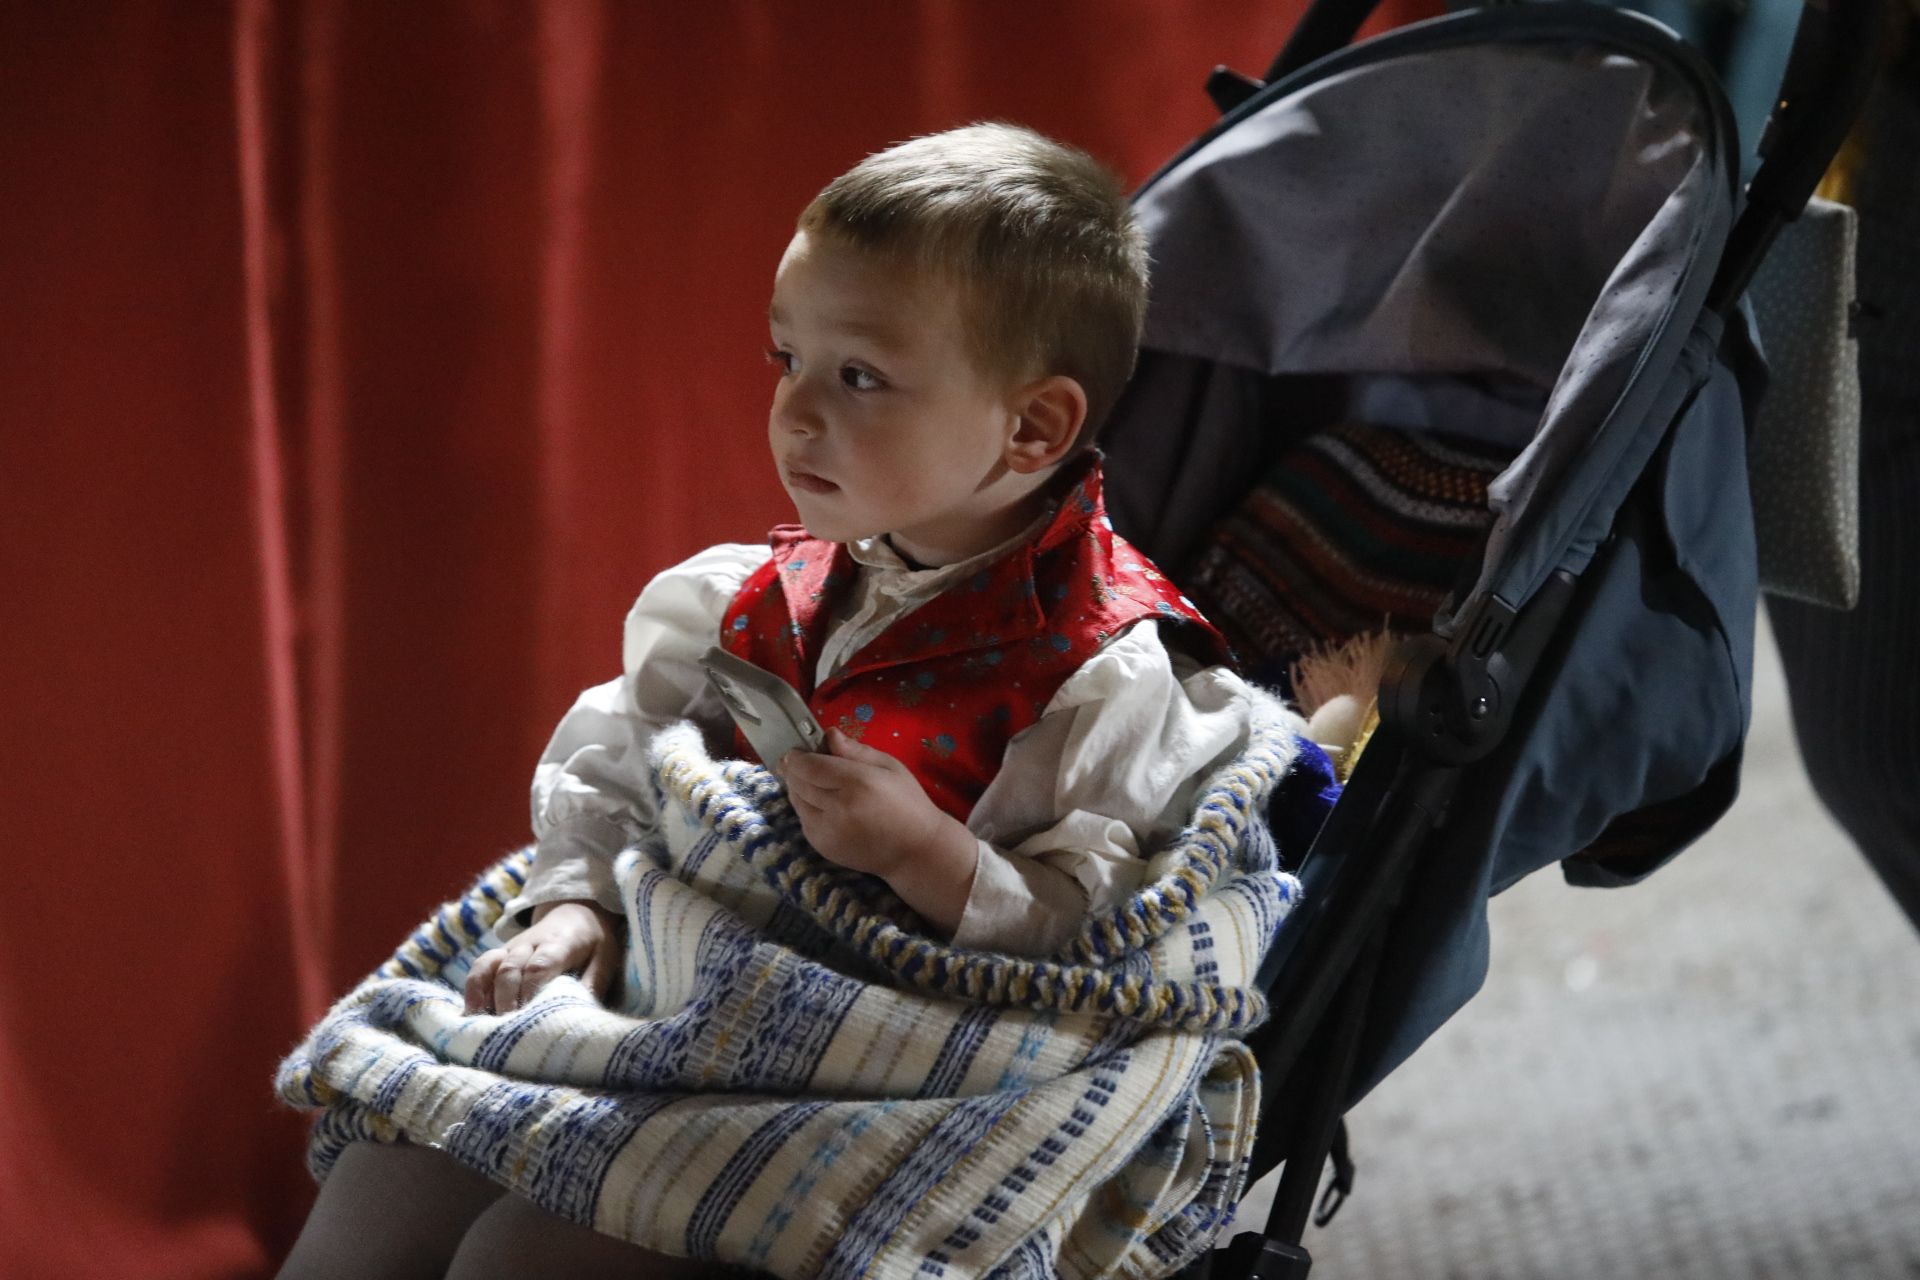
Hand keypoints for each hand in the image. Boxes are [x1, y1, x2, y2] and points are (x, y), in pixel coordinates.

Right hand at [463, 900, 621, 1014]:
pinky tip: (469, 1016)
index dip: (530, 991)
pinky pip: (480, 968)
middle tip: (506, 1030)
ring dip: (481, 995)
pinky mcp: (499, 955)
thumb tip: (582, 1013)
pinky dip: (472, 990)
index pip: (539, 966)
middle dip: (505, 1000)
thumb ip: (595, 983)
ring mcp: (510, 948)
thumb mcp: (605, 958)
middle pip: (510, 969)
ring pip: (488, 966)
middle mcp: (529, 943)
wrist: (575, 911)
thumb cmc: (593, 941)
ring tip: (479, 1025)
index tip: (528, 1017)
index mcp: (559, 942)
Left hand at [781, 729, 951, 876]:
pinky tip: (824, 805)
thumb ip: (856, 750)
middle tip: (802, 762)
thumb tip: (829, 735)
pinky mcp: (823, 847)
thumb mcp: (889, 766)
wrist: (915, 850)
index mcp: (857, 782)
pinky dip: (807, 808)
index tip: (797, 750)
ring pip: (796, 802)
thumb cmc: (907, 802)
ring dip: (799, 789)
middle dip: (794, 770)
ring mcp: (827, 830)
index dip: (797, 756)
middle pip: (798, 782)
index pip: (809, 766)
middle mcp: (837, 807)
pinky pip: (804, 820)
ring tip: (814, 782)